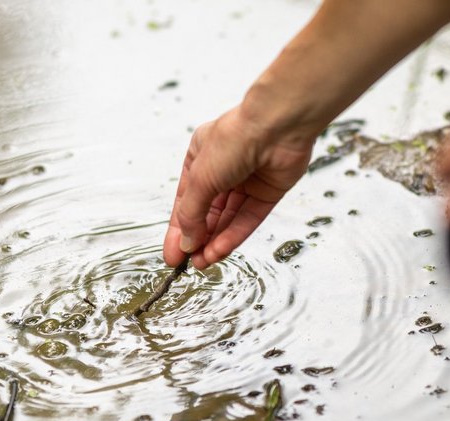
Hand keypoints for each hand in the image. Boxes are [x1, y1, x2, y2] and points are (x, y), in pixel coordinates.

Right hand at [164, 107, 313, 268]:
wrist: (277, 127)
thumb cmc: (235, 139)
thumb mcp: (201, 177)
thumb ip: (192, 212)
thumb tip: (186, 242)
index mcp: (200, 157)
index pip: (186, 201)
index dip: (179, 229)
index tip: (172, 254)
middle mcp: (223, 169)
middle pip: (207, 212)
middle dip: (197, 238)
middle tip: (186, 263)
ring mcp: (246, 181)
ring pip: (228, 219)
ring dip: (214, 241)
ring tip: (202, 262)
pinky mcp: (267, 192)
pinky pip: (248, 218)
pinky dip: (234, 235)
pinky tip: (220, 251)